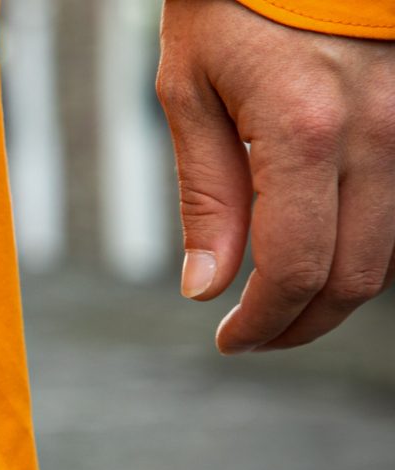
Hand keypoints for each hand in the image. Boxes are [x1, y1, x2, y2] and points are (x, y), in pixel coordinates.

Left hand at [157, 0, 394, 353]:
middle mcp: (378, 134)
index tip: (230, 341)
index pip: (294, 269)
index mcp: (305, 130)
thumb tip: (206, 288)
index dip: (262, 323)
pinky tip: (317, 255)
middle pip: (355, 279)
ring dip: (334, 297)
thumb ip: (206, 194)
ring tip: (278, 305)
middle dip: (299, 325)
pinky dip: (364, 252)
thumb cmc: (230, 2)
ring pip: (389, 255)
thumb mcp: (189, 90)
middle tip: (251, 336)